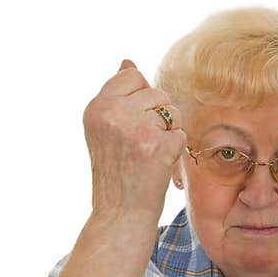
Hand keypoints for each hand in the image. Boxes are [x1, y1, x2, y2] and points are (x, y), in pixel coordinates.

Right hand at [82, 58, 186, 218]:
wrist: (120, 214)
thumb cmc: (116, 174)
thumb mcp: (106, 130)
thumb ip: (118, 96)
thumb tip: (128, 62)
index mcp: (96, 107)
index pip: (133, 76)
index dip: (141, 100)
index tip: (134, 126)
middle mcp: (112, 113)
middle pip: (156, 92)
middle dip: (158, 117)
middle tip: (142, 146)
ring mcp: (135, 128)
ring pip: (172, 111)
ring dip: (168, 133)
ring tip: (149, 155)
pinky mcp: (157, 145)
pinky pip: (180, 134)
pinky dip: (175, 151)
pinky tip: (158, 166)